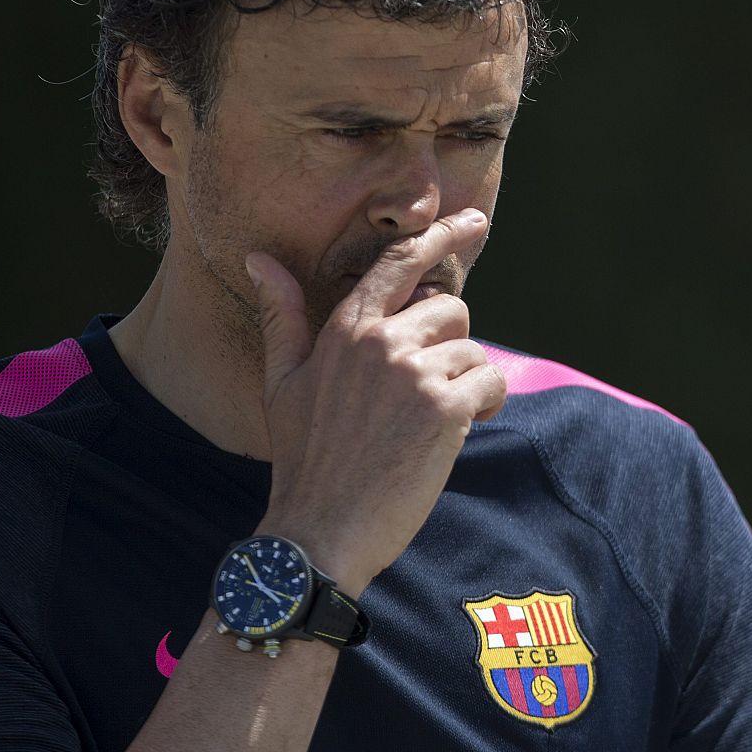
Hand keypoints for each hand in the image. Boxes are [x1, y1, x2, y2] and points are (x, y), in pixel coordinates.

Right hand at [244, 209, 506, 597]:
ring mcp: (414, 373)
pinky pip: (492, 384)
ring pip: (474, 351)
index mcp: (345, 329)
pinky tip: (458, 432)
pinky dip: (487, 405)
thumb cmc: (303, 459)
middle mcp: (381, 341)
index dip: (441, 236)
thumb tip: (259, 258)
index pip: (401, 262)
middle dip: (450, 346)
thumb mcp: (283, 381)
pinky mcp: (445, 409)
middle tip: (423, 393)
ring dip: (465, 384)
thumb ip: (282, 315)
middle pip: (451, 309)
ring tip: (431, 423)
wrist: (320, 530)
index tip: (473, 221)